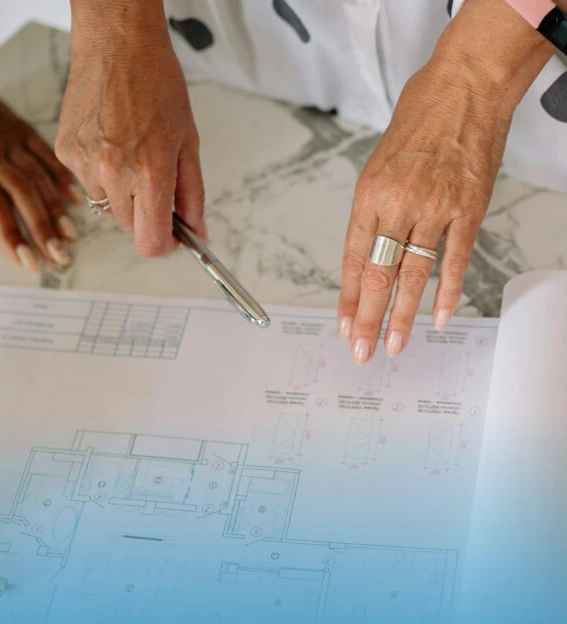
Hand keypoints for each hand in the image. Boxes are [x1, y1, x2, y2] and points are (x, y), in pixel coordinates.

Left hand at [0, 83, 78, 270]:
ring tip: (70, 237)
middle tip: (59, 258)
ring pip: (39, 177)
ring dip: (57, 209)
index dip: (11, 234)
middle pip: (24, 195)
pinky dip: (62, 177)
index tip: (27, 261)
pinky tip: (75, 200)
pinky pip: (46, 154)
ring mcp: (9, 141)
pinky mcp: (21, 130)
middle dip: (44, 229)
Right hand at [56, 1, 205, 256]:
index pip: (151, 242)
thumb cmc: (155, 80)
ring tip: (128, 149)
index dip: (165, 244)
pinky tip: (109, 139)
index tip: (172, 236)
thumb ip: (192, 192)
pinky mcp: (66, 152)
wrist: (116, 43)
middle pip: (129, 227)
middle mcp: (114, 174)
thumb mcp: (188, 139)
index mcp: (150, 173)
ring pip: (106, 205)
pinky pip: (85, 181)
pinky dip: (99, 171)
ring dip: (120, 191)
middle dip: (145, 213)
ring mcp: (85, 164)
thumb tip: (196, 228)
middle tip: (154, 179)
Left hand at [338, 0, 553, 363]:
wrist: (464, 88)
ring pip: (413, 275)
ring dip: (403, 316)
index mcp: (369, 195)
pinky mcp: (468, 209)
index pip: (351, 259)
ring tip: (394, 344)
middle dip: (366, 319)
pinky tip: (438, 318)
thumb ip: (374, 210)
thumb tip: (368, 249)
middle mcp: (397, 205)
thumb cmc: (419, 119)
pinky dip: (447, 293)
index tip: (341, 325)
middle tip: (360, 350)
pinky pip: (454, 260)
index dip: (345, 297)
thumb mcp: (378, 164)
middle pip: (377, 274)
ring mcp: (434, 209)